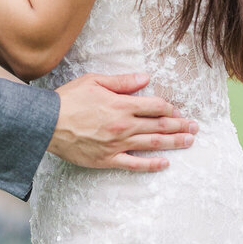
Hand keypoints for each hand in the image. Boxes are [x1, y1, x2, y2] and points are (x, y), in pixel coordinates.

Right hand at [49, 72, 195, 171]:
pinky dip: (152, 164)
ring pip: (152, 144)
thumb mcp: (94, 81)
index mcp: (122, 105)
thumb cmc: (68, 100)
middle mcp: (124, 125)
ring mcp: (117, 144)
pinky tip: (165, 163)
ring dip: (174, 143)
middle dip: (180, 126)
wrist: (47, 123)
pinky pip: (135, 164)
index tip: (177, 110)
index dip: (169, 108)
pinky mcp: (108, 159)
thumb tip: (146, 78)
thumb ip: (122, 81)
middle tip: (195, 127)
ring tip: (190, 141)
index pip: (155, 106)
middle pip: (159, 126)